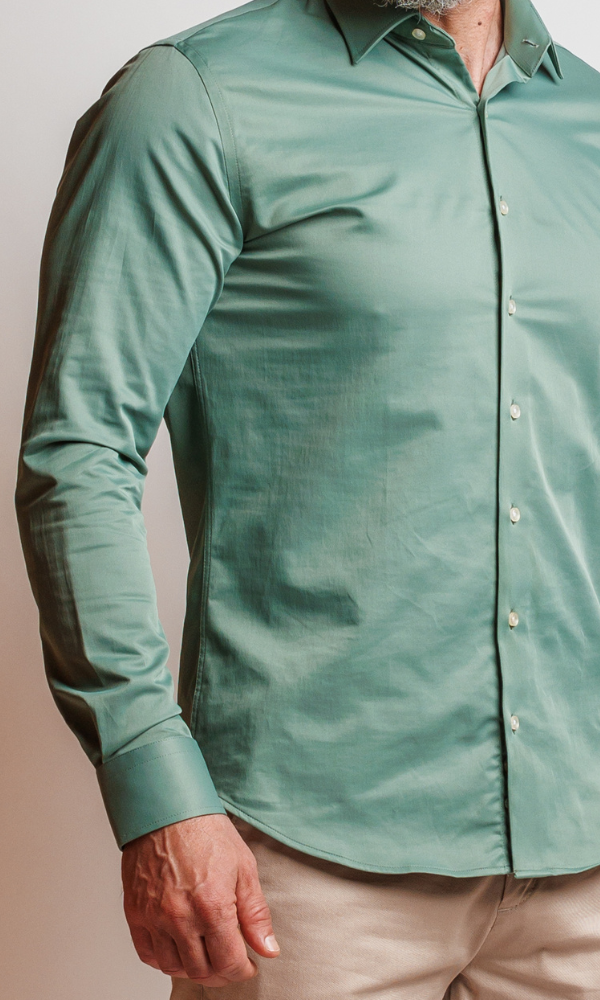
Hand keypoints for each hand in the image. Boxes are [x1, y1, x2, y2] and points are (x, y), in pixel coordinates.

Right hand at [121, 813, 279, 986]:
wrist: (168, 809)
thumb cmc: (206, 833)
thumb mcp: (244, 868)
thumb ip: (256, 914)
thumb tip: (268, 949)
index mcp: (212, 907)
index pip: (228, 963)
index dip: (242, 971)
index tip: (248, 965)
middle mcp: (180, 918)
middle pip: (201, 971)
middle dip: (221, 973)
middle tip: (229, 962)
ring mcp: (154, 917)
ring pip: (173, 967)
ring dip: (193, 969)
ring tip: (205, 956)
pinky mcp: (135, 912)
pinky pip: (147, 954)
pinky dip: (163, 960)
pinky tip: (178, 950)